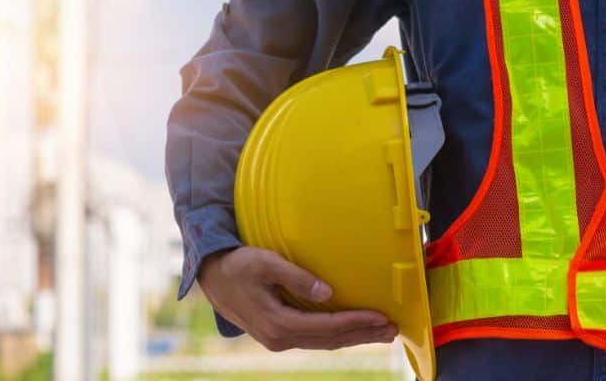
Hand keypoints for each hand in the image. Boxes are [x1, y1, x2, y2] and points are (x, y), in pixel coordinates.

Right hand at [197, 246, 397, 350]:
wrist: (212, 279)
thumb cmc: (237, 266)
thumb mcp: (264, 263)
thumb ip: (296, 277)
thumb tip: (327, 293)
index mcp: (278, 323)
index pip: (327, 326)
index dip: (357, 322)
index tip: (382, 317)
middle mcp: (280, 338)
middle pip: (331, 340)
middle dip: (364, 334)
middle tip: (393, 328)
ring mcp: (279, 339)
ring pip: (325, 342)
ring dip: (355, 336)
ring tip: (382, 331)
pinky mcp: (280, 334)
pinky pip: (316, 338)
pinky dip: (338, 334)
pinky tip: (354, 329)